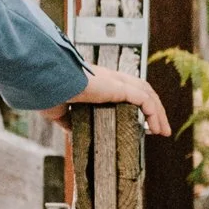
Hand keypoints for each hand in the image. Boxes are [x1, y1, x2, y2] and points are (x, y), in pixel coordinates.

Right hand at [46, 66, 173, 136]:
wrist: (45, 80)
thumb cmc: (47, 90)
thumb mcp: (58, 109)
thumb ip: (67, 119)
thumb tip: (72, 131)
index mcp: (96, 80)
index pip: (124, 87)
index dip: (134, 101)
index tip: (138, 120)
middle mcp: (109, 77)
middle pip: (141, 88)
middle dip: (153, 107)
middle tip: (157, 128)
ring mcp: (115, 81)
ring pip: (147, 93)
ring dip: (158, 112)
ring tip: (162, 131)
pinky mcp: (118, 87)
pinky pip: (145, 101)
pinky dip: (154, 114)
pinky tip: (156, 129)